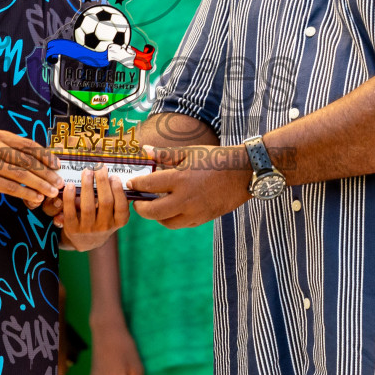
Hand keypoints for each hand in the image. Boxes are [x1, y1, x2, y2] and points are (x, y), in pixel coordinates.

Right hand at [0, 130, 62, 207]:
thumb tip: (42, 163)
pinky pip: (11, 187)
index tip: (58, 167)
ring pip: (22, 174)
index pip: (30, 145)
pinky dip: (26, 194)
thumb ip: (13, 152)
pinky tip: (35, 198)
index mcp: (0, 136)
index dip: (46, 157)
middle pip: (28, 161)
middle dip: (47, 174)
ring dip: (40, 185)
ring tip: (51, 193)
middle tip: (59, 183)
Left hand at [57, 166, 131, 250]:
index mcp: (118, 222)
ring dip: (87, 186)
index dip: (118, 191)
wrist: (85, 241)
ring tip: (87, 171)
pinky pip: (70, 212)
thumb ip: (117, 200)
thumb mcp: (113, 215)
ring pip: (88, 206)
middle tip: (99, 167)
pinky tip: (70, 185)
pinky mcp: (72, 229)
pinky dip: (69, 198)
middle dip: (102, 182)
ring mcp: (88, 229)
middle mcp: (104, 227)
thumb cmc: (102, 220)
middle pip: (105, 202)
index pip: (121, 206)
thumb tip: (118, 178)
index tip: (114, 176)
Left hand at [132, 146, 249, 228]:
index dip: (136, 185)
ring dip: (157, 216)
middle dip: (140, 207)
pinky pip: (182, 224)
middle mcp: (185, 199)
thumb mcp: (190, 153)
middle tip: (137, 201)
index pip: (148, 185)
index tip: (131, 184)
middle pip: (152, 212)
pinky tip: (173, 208)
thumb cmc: (216, 159)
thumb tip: (145, 150)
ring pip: (166, 222)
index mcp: (180, 179)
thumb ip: (165, 155)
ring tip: (155, 206)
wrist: (243, 173)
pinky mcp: (203, 219)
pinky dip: (173, 218)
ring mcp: (195, 212)